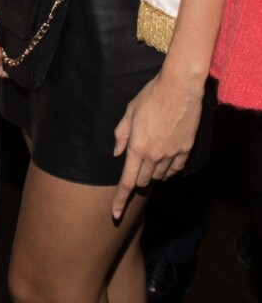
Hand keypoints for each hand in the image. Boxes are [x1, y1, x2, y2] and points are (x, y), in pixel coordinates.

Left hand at [111, 71, 203, 219]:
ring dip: (152, 173)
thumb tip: (117, 153)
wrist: (179, 88)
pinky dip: (168, 170)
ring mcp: (172, 154)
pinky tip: (165, 162)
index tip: (115, 214)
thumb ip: (121, 135)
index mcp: (137, 148)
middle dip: (137, 180)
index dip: (120, 200)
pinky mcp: (186, 149)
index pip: (127, 182)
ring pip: (159, 176)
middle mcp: (154, 155)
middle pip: (143, 181)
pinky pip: (176, 169)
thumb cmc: (150, 97)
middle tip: (135, 167)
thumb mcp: (129, 112)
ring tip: (150, 157)